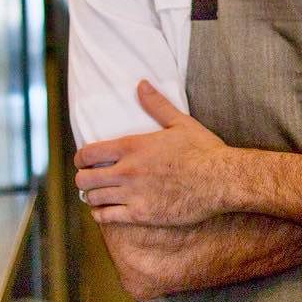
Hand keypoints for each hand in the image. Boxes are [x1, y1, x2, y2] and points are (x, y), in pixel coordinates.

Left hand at [75, 81, 230, 226]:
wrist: (221, 180)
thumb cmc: (203, 150)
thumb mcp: (180, 122)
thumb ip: (156, 104)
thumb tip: (141, 84)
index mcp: (133, 147)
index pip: (88, 153)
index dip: (80, 158)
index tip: (83, 161)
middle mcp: (127, 171)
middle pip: (84, 179)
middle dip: (83, 179)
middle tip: (90, 179)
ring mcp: (133, 194)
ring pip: (93, 199)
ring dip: (92, 197)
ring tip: (98, 195)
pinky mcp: (142, 214)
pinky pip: (107, 218)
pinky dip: (101, 215)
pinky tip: (104, 211)